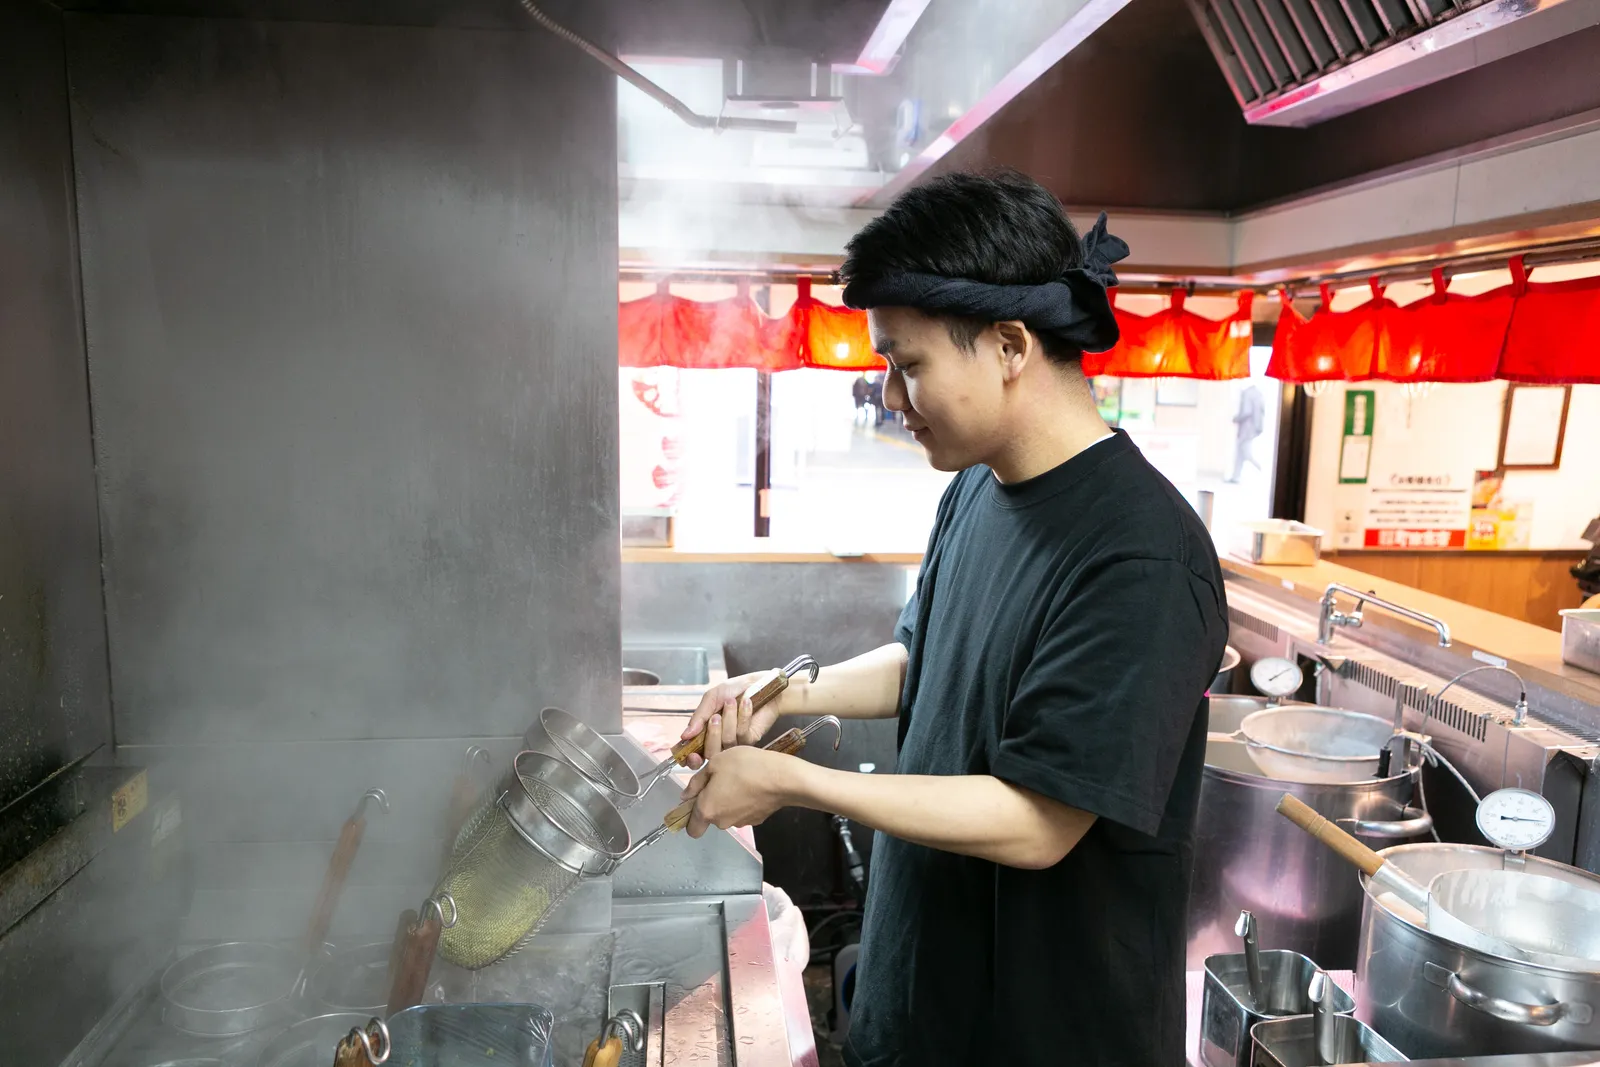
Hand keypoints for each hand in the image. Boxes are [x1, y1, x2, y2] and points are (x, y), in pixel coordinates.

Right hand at [679, 671, 789, 767]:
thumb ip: (698, 716)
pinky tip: (746, 703)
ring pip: (726, 743)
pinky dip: (742, 717)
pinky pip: (742, 736)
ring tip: (732, 702)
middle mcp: (719, 740)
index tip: (692, 755)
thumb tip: (685, 735)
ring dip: (729, 720)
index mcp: (706, 732)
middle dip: (712, 737)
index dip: (692, 759)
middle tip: (715, 719)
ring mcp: (735, 742)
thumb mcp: (712, 697)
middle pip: (710, 754)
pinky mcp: (750, 740)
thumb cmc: (735, 689)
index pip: (695, 754)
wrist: (760, 684)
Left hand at [679, 747, 798, 837]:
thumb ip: (696, 782)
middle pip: (711, 817)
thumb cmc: (745, 767)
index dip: (690, 818)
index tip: (696, 801)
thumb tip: (686, 796)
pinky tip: (753, 785)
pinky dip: (745, 801)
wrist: (782, 778)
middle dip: (712, 801)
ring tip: (740, 779)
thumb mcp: (715, 763)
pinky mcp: (757, 820)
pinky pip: (743, 811)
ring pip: (727, 814)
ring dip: (729, 800)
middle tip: (720, 780)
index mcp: (707, 810)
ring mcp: (741, 822)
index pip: (692, 829)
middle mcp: (722, 822)